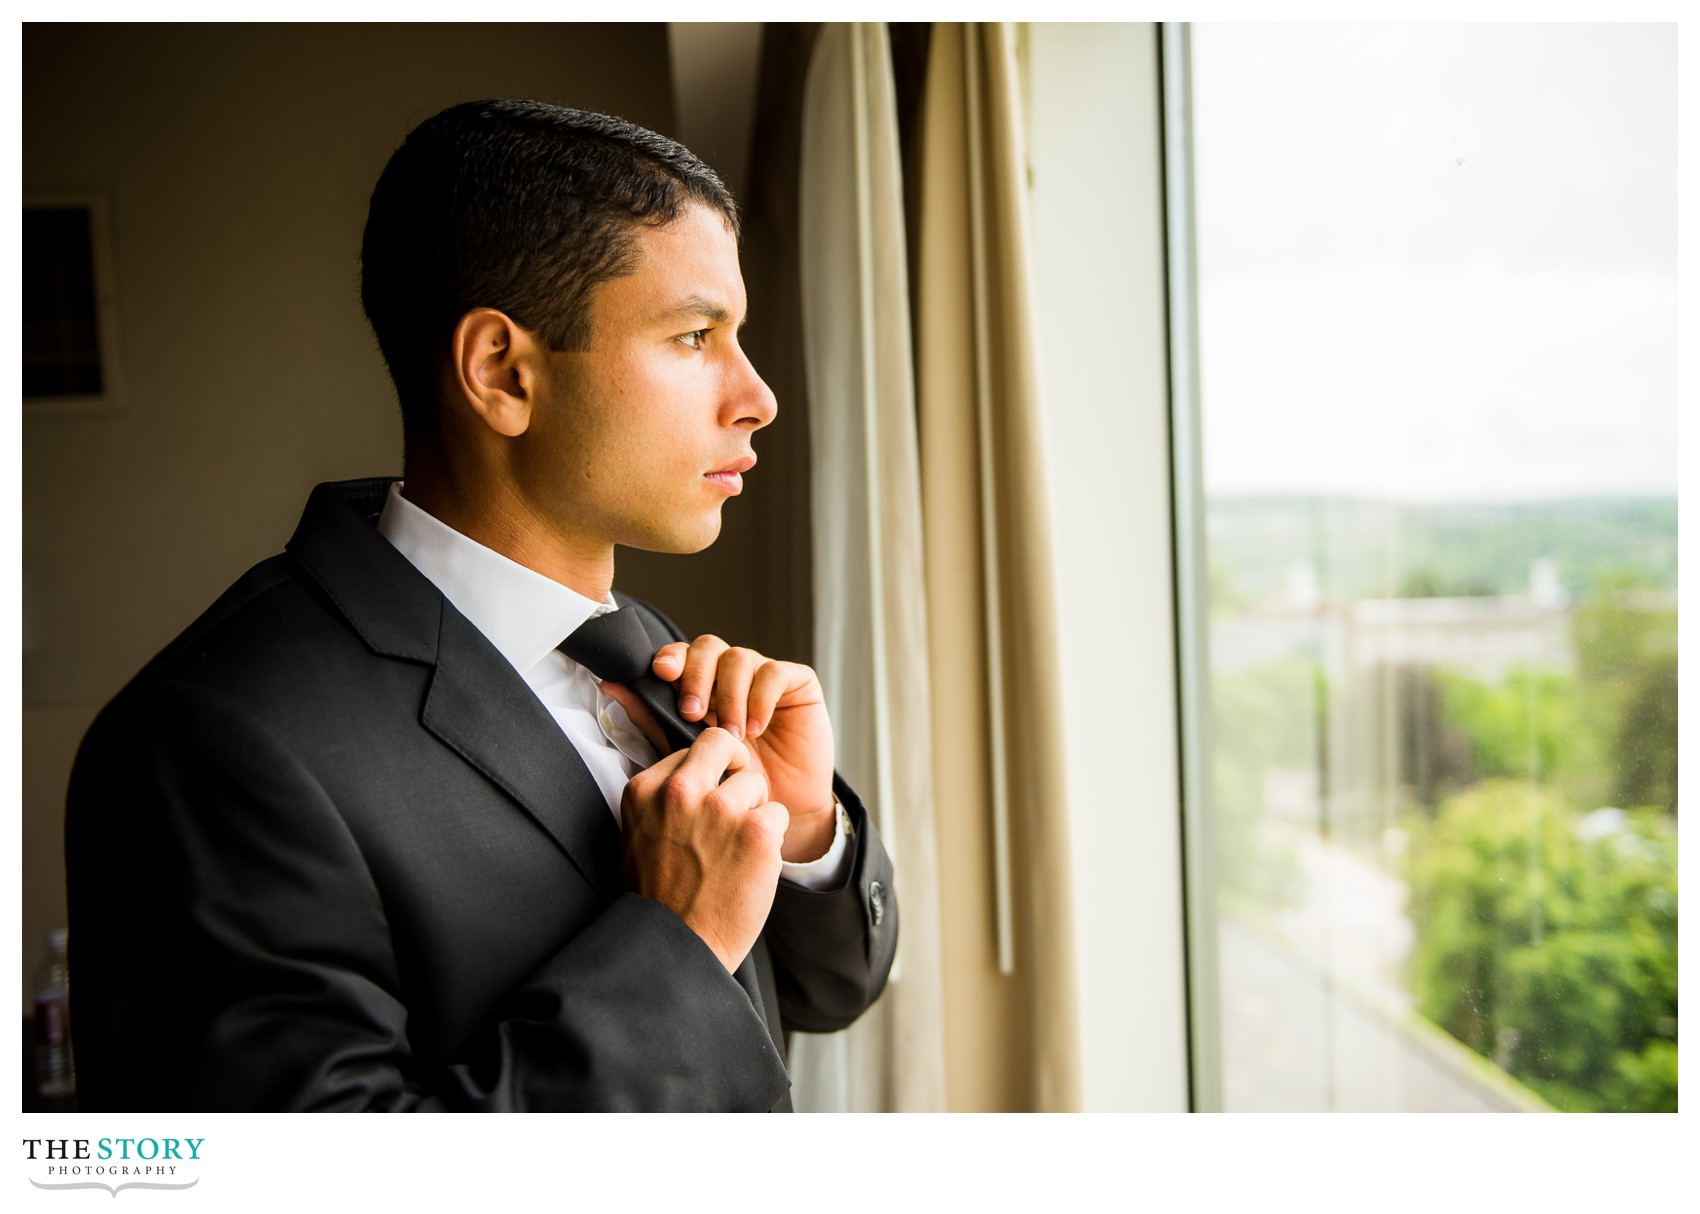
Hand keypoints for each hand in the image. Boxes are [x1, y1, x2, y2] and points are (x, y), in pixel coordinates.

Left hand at [602, 635, 837, 863]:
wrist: (779, 810)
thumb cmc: (733, 785)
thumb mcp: (688, 753)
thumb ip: (653, 718)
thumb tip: (611, 685)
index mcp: (701, 686)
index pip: (682, 656)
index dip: (671, 657)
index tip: (661, 674)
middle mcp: (730, 676)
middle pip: (708, 647)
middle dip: (696, 676)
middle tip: (693, 713)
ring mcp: (763, 676)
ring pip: (739, 657)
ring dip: (730, 695)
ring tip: (732, 734)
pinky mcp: (797, 683)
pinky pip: (775, 672)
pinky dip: (761, 697)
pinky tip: (756, 727)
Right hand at [618, 726, 788, 972]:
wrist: (677, 947)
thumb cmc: (659, 897)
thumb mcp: (638, 835)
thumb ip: (660, 798)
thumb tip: (690, 767)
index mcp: (646, 790)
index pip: (690, 750)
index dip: (706, 773)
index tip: (708, 795)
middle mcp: (680, 792)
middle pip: (724, 742)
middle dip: (735, 764)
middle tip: (737, 795)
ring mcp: (720, 810)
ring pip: (755, 783)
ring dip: (754, 812)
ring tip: (737, 849)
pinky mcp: (757, 833)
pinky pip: (778, 814)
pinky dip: (772, 840)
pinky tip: (751, 864)